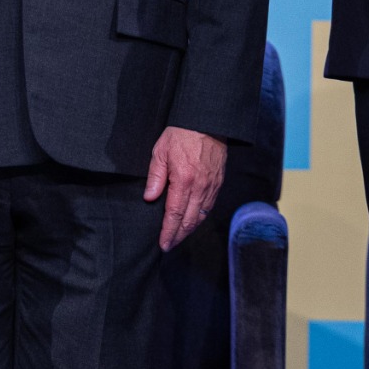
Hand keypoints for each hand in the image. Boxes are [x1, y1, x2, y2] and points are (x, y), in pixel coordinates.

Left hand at [143, 125, 226, 250]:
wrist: (206, 122)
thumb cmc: (180, 135)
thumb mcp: (160, 152)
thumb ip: (155, 177)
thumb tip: (150, 198)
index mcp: (183, 181)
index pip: (175, 214)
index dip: (169, 231)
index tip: (163, 243)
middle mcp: (200, 187)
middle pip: (190, 220)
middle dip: (179, 236)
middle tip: (169, 246)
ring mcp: (211, 186)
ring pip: (201, 216)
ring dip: (190, 229)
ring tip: (179, 237)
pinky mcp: (218, 183)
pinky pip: (209, 206)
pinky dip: (200, 218)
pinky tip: (193, 221)